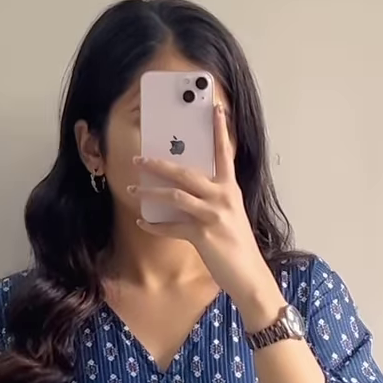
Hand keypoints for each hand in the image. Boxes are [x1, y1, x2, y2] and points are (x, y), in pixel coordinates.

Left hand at [129, 101, 273, 307]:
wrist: (249, 274)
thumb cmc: (237, 245)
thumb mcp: (230, 214)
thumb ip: (213, 199)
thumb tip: (187, 188)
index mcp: (230, 189)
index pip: (224, 153)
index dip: (219, 129)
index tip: (213, 108)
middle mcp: (222, 197)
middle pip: (186, 173)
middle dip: (159, 164)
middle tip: (139, 159)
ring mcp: (213, 216)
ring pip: (175, 196)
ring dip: (150, 191)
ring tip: (133, 187)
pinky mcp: (203, 235)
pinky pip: (172, 227)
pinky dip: (155, 224)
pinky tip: (142, 221)